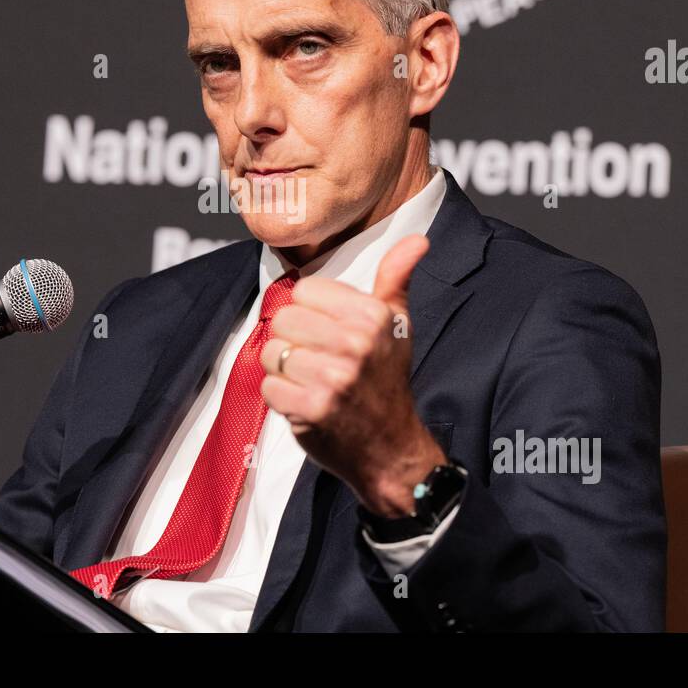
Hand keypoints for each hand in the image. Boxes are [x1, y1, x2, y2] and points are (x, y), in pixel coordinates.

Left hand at [260, 234, 446, 516]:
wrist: (391, 447)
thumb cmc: (387, 380)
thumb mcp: (397, 324)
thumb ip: (396, 278)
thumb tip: (418, 240)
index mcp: (373, 316)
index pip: (305, 290)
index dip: (311, 312)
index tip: (330, 333)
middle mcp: (355, 344)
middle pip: (284, 319)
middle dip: (295, 341)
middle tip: (320, 361)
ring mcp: (333, 378)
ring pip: (273, 352)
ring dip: (286, 371)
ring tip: (313, 382)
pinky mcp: (311, 409)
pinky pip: (269, 386)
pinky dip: (281, 397)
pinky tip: (305, 402)